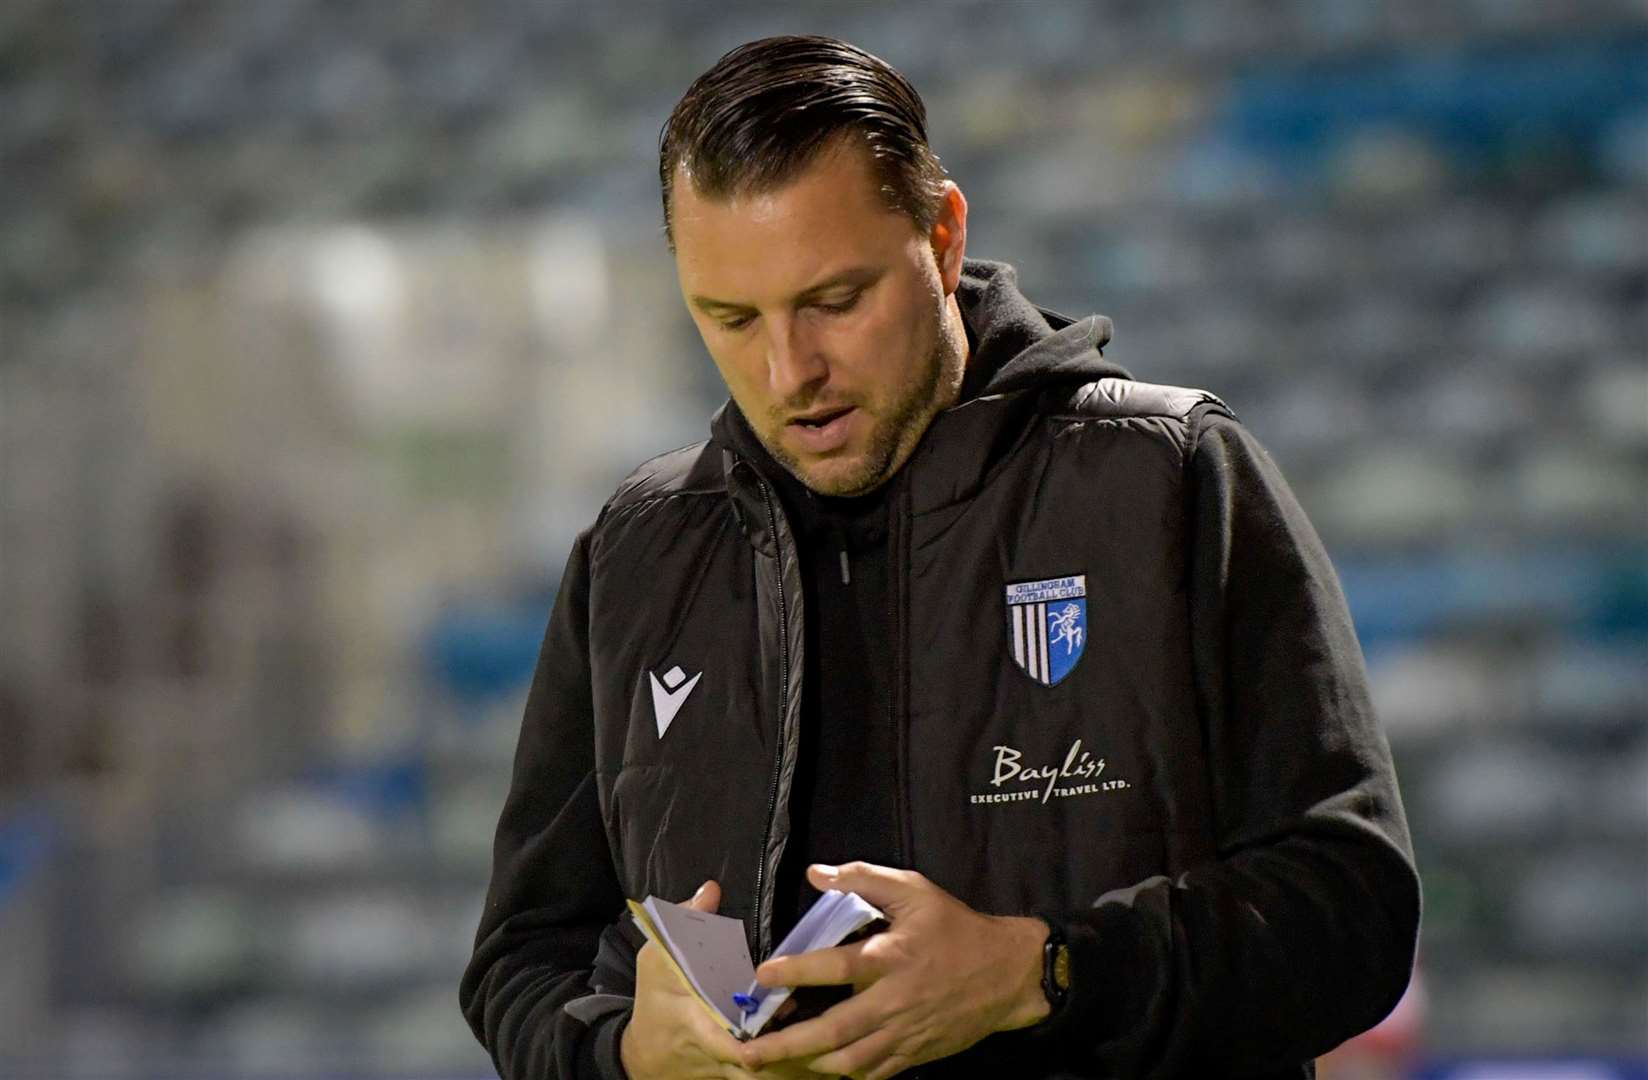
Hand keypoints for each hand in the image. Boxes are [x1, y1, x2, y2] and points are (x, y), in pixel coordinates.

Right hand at [619, 881, 813, 1079]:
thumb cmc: (655, 999)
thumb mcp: (657, 958)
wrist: (644, 1055)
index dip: (751, 1040)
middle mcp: (715, 1055)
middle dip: (787, 1057)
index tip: (782, 1020)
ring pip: (764, 1079)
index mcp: (694, 1024)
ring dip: (795, 1069)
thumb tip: (712, 889)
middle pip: (755, 1067)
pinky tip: (825, 1068)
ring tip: (832, 1059)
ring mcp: (727, 1073)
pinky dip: (794, 1074)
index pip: (723, 1040)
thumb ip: (685, 924)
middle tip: (823, 1039)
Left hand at [737, 863, 1050, 1079]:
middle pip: (834, 1029)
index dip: (797, 971)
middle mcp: (894, 1001)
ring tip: (771, 1063)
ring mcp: (904, 1034)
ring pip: (849, 1060)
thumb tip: (816, 874)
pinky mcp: (914, 1054)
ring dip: (808, 1063)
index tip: (761, 975)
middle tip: (746, 1050)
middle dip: (786, 1043)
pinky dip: (843, 1073)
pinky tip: (820, 1066)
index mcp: (891, 957)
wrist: (1008, 975)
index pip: (837, 967)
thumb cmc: (956, 929)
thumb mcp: (915, 891)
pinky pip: (872, 1073)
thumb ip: (864, 878)